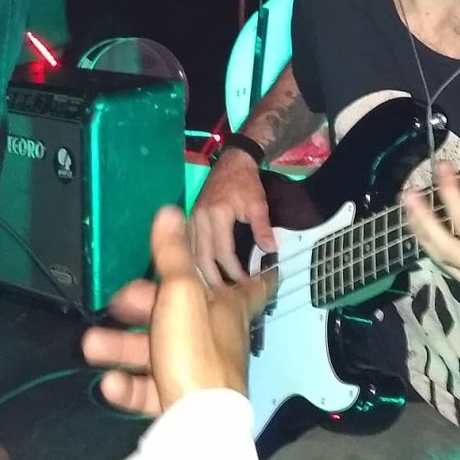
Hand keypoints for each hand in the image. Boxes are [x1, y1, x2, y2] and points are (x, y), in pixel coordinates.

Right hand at [82, 205, 275, 415]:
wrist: (195, 420)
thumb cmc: (197, 352)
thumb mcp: (181, 292)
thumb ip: (173, 254)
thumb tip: (170, 212)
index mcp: (227, 308)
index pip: (252, 285)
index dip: (261, 274)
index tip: (273, 267)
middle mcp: (215, 337)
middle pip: (180, 314)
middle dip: (143, 305)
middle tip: (119, 301)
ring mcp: (196, 370)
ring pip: (156, 349)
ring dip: (121, 345)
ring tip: (93, 343)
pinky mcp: (177, 397)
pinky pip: (148, 386)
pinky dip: (127, 383)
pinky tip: (109, 380)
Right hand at [188, 150, 274, 287]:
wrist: (232, 161)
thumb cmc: (245, 181)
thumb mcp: (258, 202)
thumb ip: (262, 227)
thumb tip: (271, 250)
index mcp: (216, 214)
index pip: (222, 252)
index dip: (233, 271)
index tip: (244, 284)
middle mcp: (199, 219)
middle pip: (201, 258)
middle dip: (212, 281)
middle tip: (225, 298)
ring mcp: (191, 219)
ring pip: (191, 255)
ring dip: (200, 275)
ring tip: (213, 293)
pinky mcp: (190, 220)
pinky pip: (189, 247)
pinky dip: (194, 263)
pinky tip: (201, 275)